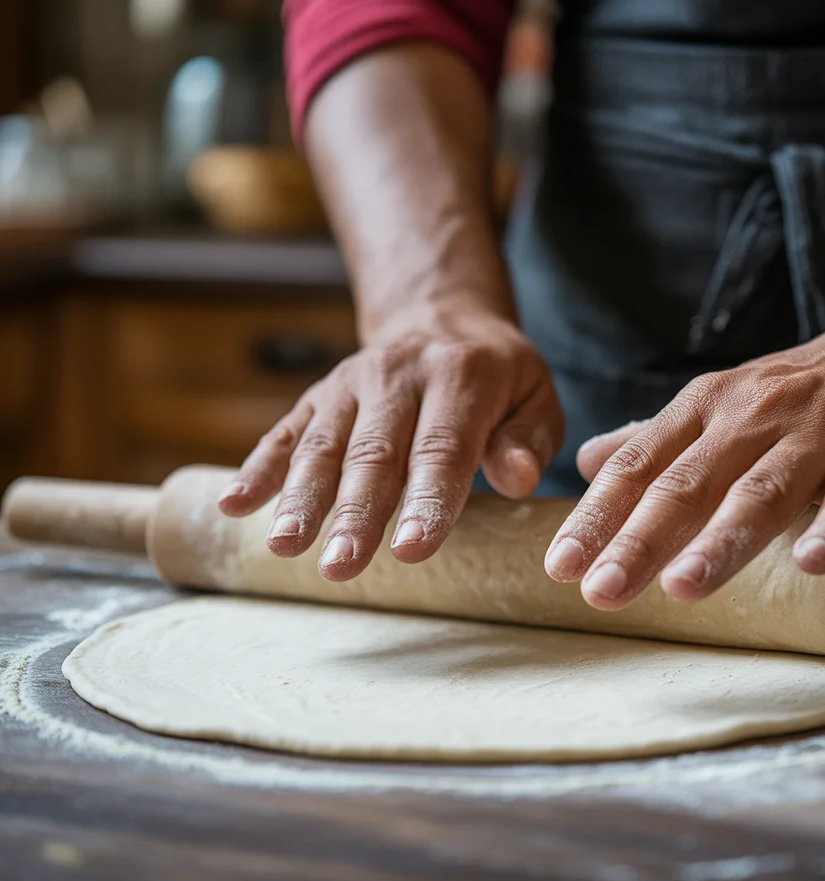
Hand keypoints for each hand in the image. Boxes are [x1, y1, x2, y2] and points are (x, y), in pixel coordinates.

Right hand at [219, 303, 563, 580]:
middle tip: (341, 564)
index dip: (427, 499)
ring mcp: (351, 383)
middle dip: (354, 512)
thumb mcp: (535, 395)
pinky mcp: (318, 395)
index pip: (442, 447)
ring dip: (300, 497)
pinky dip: (259, 468)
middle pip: (374, 451)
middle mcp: (399, 375)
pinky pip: (286, 432)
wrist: (441, 316)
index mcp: (462, 377)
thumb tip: (517, 479)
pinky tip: (234, 505)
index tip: (413, 548)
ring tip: (284, 545)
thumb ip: (528, 438)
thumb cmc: (497, 377)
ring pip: (323, 444)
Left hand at [543, 327, 824, 609]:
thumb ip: (657, 440)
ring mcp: (819, 436)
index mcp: (706, 408)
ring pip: (763, 491)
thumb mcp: (721, 405)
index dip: (597, 515)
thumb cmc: (801, 394)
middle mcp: (754, 417)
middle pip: (688, 484)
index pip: (639, 466)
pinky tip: (811, 563)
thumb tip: (586, 463)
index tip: (560, 565)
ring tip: (681, 587)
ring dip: (721, 540)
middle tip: (599, 590)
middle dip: (639, 539)